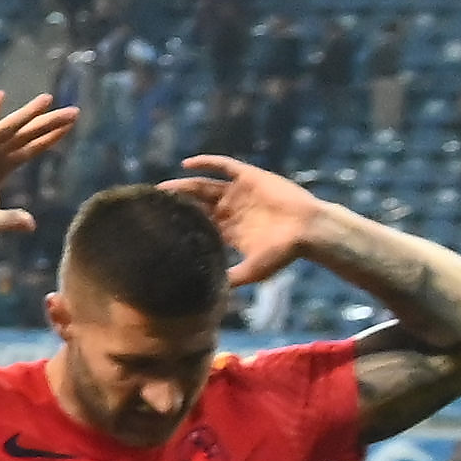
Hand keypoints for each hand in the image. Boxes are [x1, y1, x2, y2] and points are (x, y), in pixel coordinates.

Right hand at [0, 90, 79, 239]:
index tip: (70, 126)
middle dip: (50, 122)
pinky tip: (0, 96)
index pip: (31, 148)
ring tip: (48, 99)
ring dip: (28, 113)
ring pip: (10, 127)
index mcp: (0, 170)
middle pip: (27, 134)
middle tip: (73, 111)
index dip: (50, 137)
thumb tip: (31, 225)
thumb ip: (12, 219)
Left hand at [164, 151, 324, 282]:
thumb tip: (208, 297)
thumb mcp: (253, 271)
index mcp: (228, 231)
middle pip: (195, 205)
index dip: (178, 225)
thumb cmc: (284, 253)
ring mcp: (239, 194)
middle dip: (175, 205)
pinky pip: (224, 166)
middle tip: (150, 206)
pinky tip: (186, 164)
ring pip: (204, 186)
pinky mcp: (249, 178)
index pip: (197, 226)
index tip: (155, 227)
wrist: (309, 230)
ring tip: (161, 188)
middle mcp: (230, 211)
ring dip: (183, 186)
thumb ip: (231, 280)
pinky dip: (206, 163)